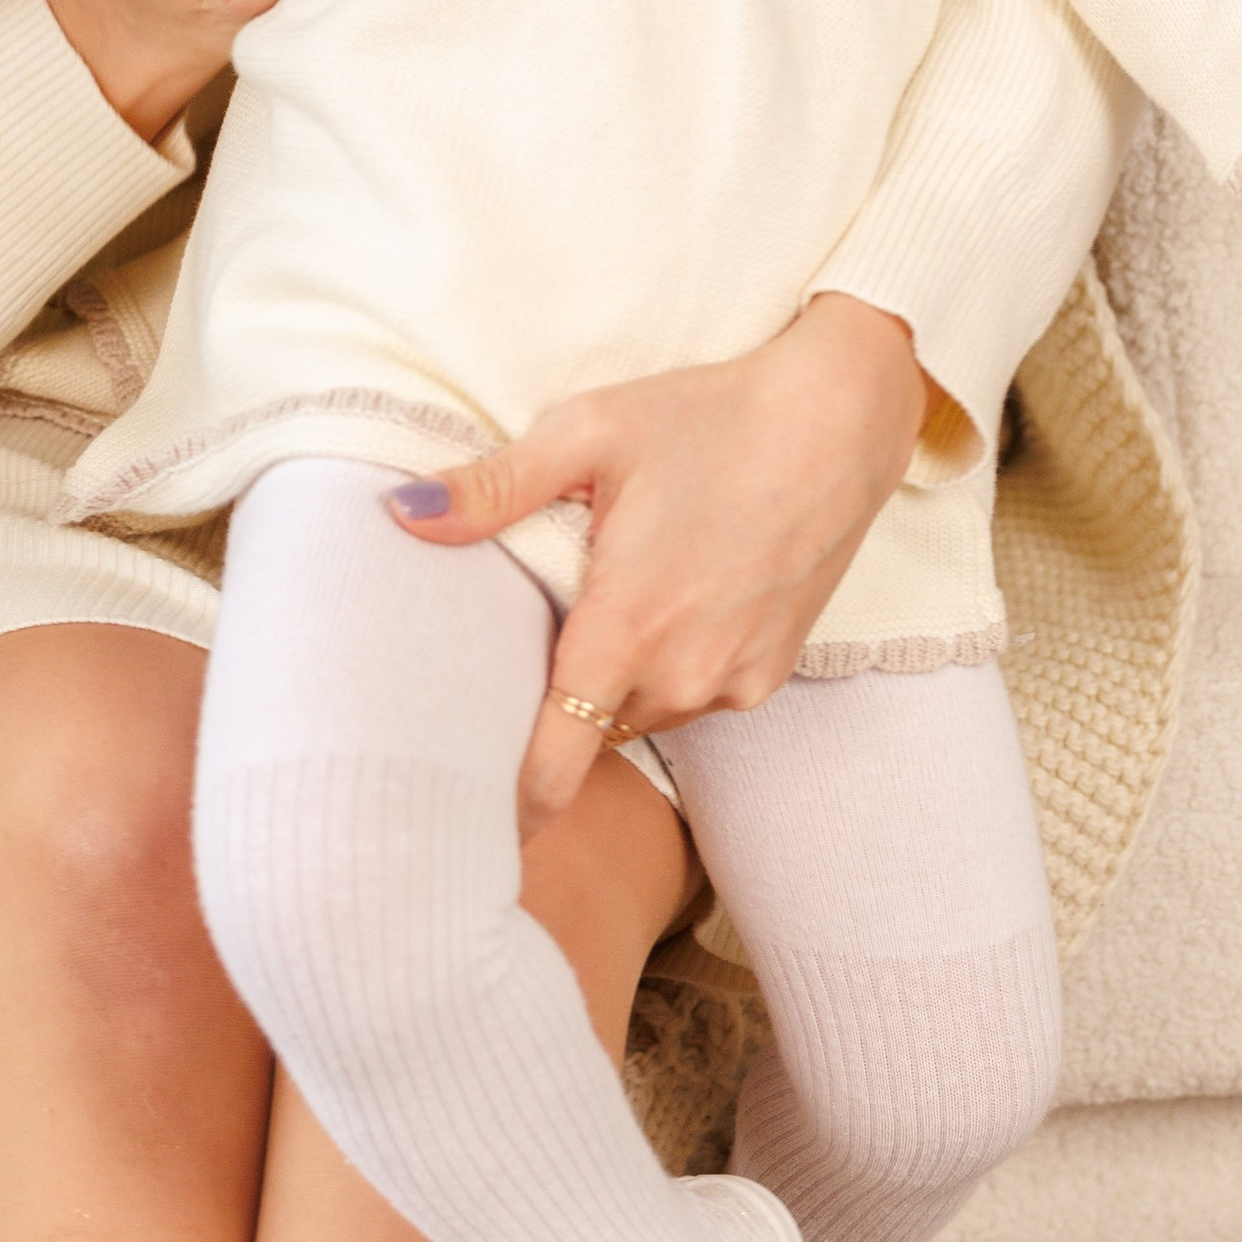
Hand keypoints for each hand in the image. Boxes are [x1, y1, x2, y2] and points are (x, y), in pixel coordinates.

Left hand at [386, 293, 929, 828]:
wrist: (841, 417)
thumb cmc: (712, 416)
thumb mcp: (590, 433)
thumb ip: (492, 490)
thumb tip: (400, 516)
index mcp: (625, 630)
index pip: (550, 771)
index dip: (508, 807)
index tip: (466, 824)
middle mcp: (682, 677)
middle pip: (585, 732)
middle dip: (554, 704)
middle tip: (535, 639)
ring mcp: (733, 681)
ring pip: (640, 715)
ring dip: (616, 682)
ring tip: (613, 602)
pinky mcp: (771, 673)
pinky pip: (694, 697)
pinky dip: (670, 668)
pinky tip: (675, 597)